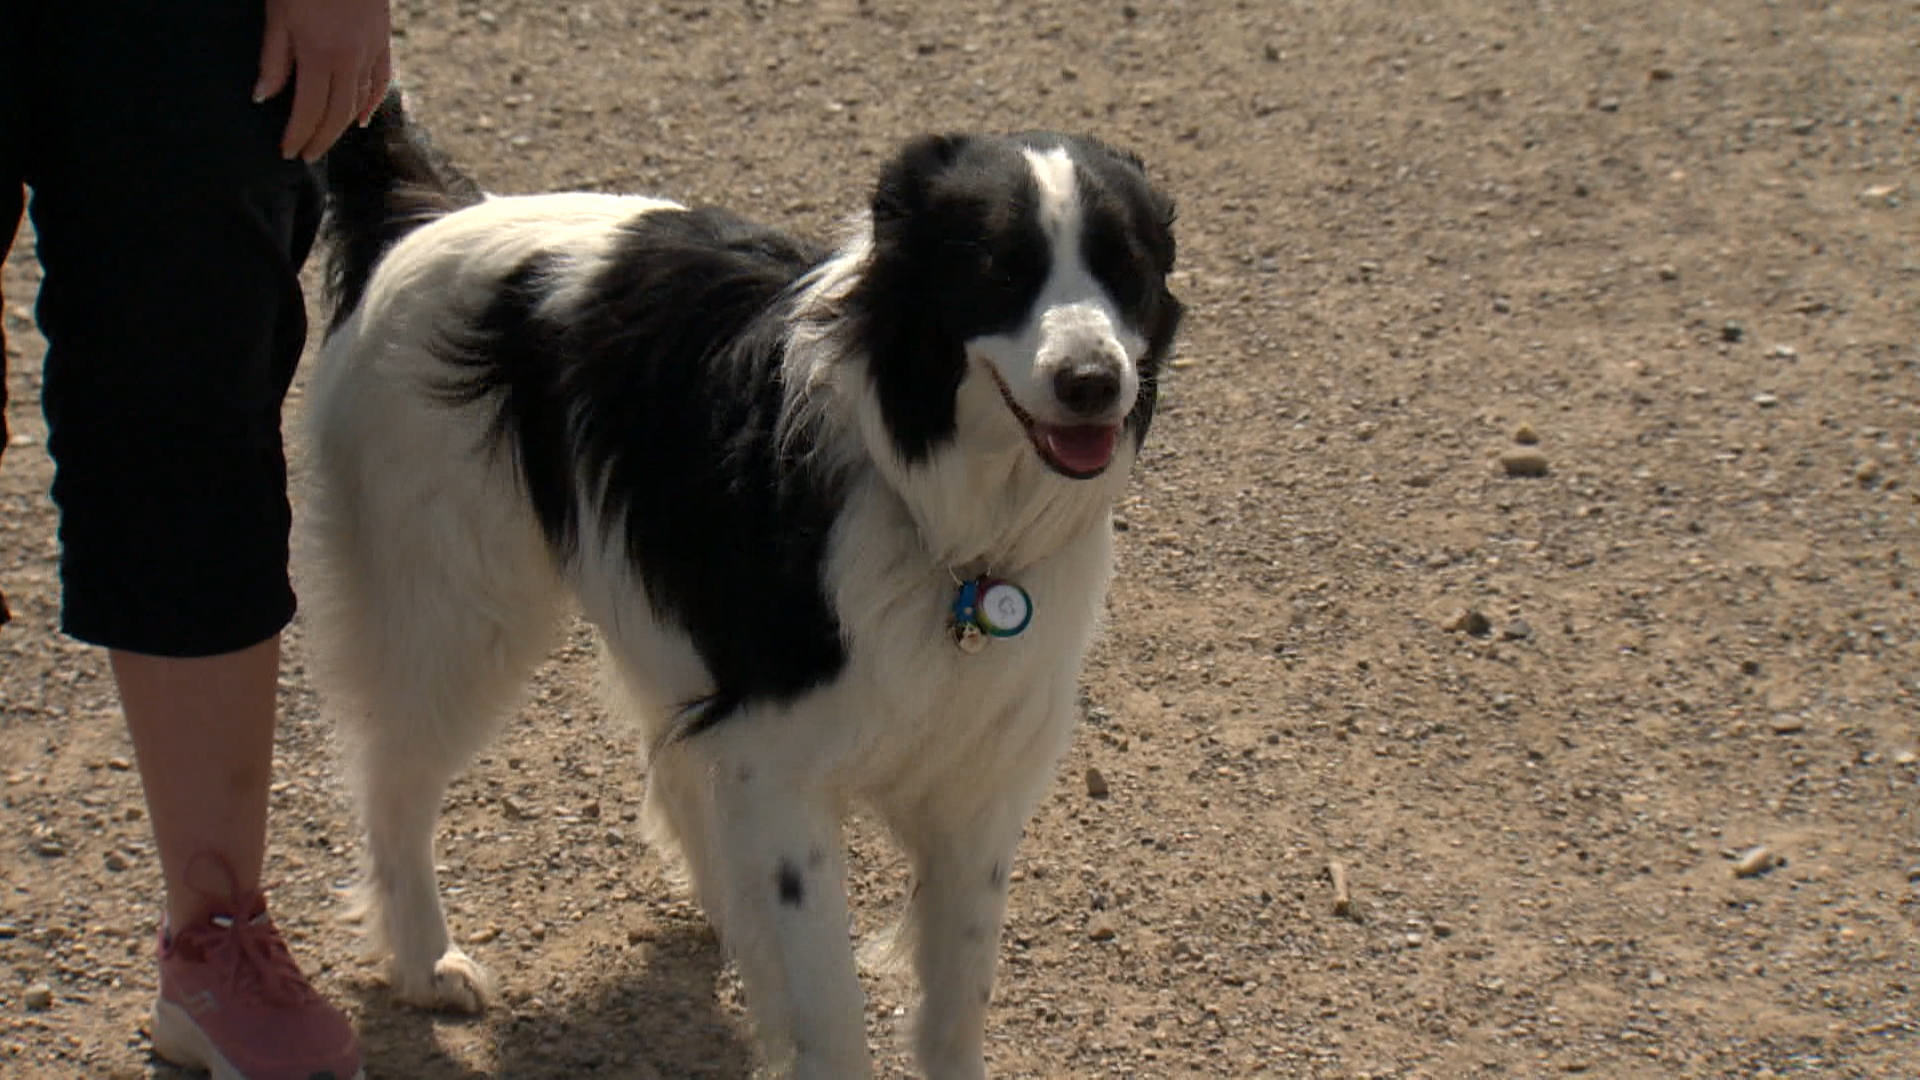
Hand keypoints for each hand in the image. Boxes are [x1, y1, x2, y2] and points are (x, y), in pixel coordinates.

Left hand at [254, 0, 392, 161]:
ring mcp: (369, 52)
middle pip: (336, 114)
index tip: (287, 152)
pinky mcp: (382, 41)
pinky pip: (379, 81)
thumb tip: (263, 97)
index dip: (298, 135)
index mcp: (320, 56)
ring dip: (341, 126)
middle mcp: (349, 62)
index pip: (309, 110)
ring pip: (358, 102)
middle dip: (320, 139)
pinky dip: (370, 103)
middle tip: (306, 156)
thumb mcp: (279, 15)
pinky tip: (360, 118)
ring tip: (325, 140)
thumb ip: (274, 58)